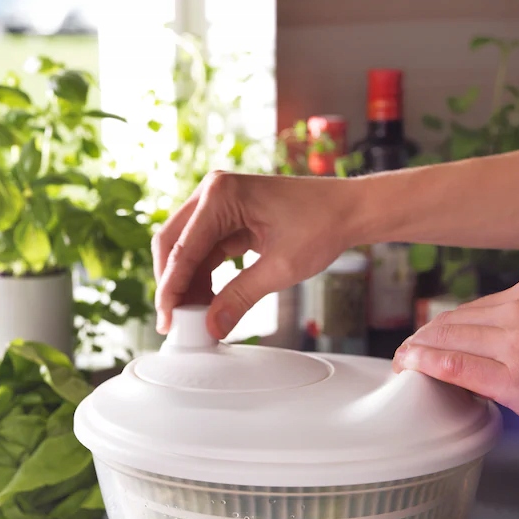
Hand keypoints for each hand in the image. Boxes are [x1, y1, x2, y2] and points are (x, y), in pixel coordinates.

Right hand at [152, 171, 352, 337]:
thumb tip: (213, 325)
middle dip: (173, 285)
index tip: (168, 320)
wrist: (349, 210)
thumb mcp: (280, 268)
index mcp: (222, 195)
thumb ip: (241, 297)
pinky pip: (204, 249)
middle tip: (175, 322)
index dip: (172, 289)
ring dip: (187, 282)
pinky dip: (203, 275)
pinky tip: (208, 301)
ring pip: (186, 248)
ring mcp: (219, 203)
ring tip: (195, 317)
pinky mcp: (228, 216)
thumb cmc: (323, 224)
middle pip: (173, 244)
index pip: (182, 249)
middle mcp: (214, 192)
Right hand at [393, 280, 518, 416]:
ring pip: (456, 315)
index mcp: (516, 378)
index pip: (451, 365)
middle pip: (447, 335)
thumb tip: (447, 373)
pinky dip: (460, 316)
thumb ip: (487, 388)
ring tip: (422, 340)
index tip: (403, 363)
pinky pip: (476, 303)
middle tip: (404, 353)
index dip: (418, 361)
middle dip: (416, 344)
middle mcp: (516, 339)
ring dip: (433, 328)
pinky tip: (452, 326)